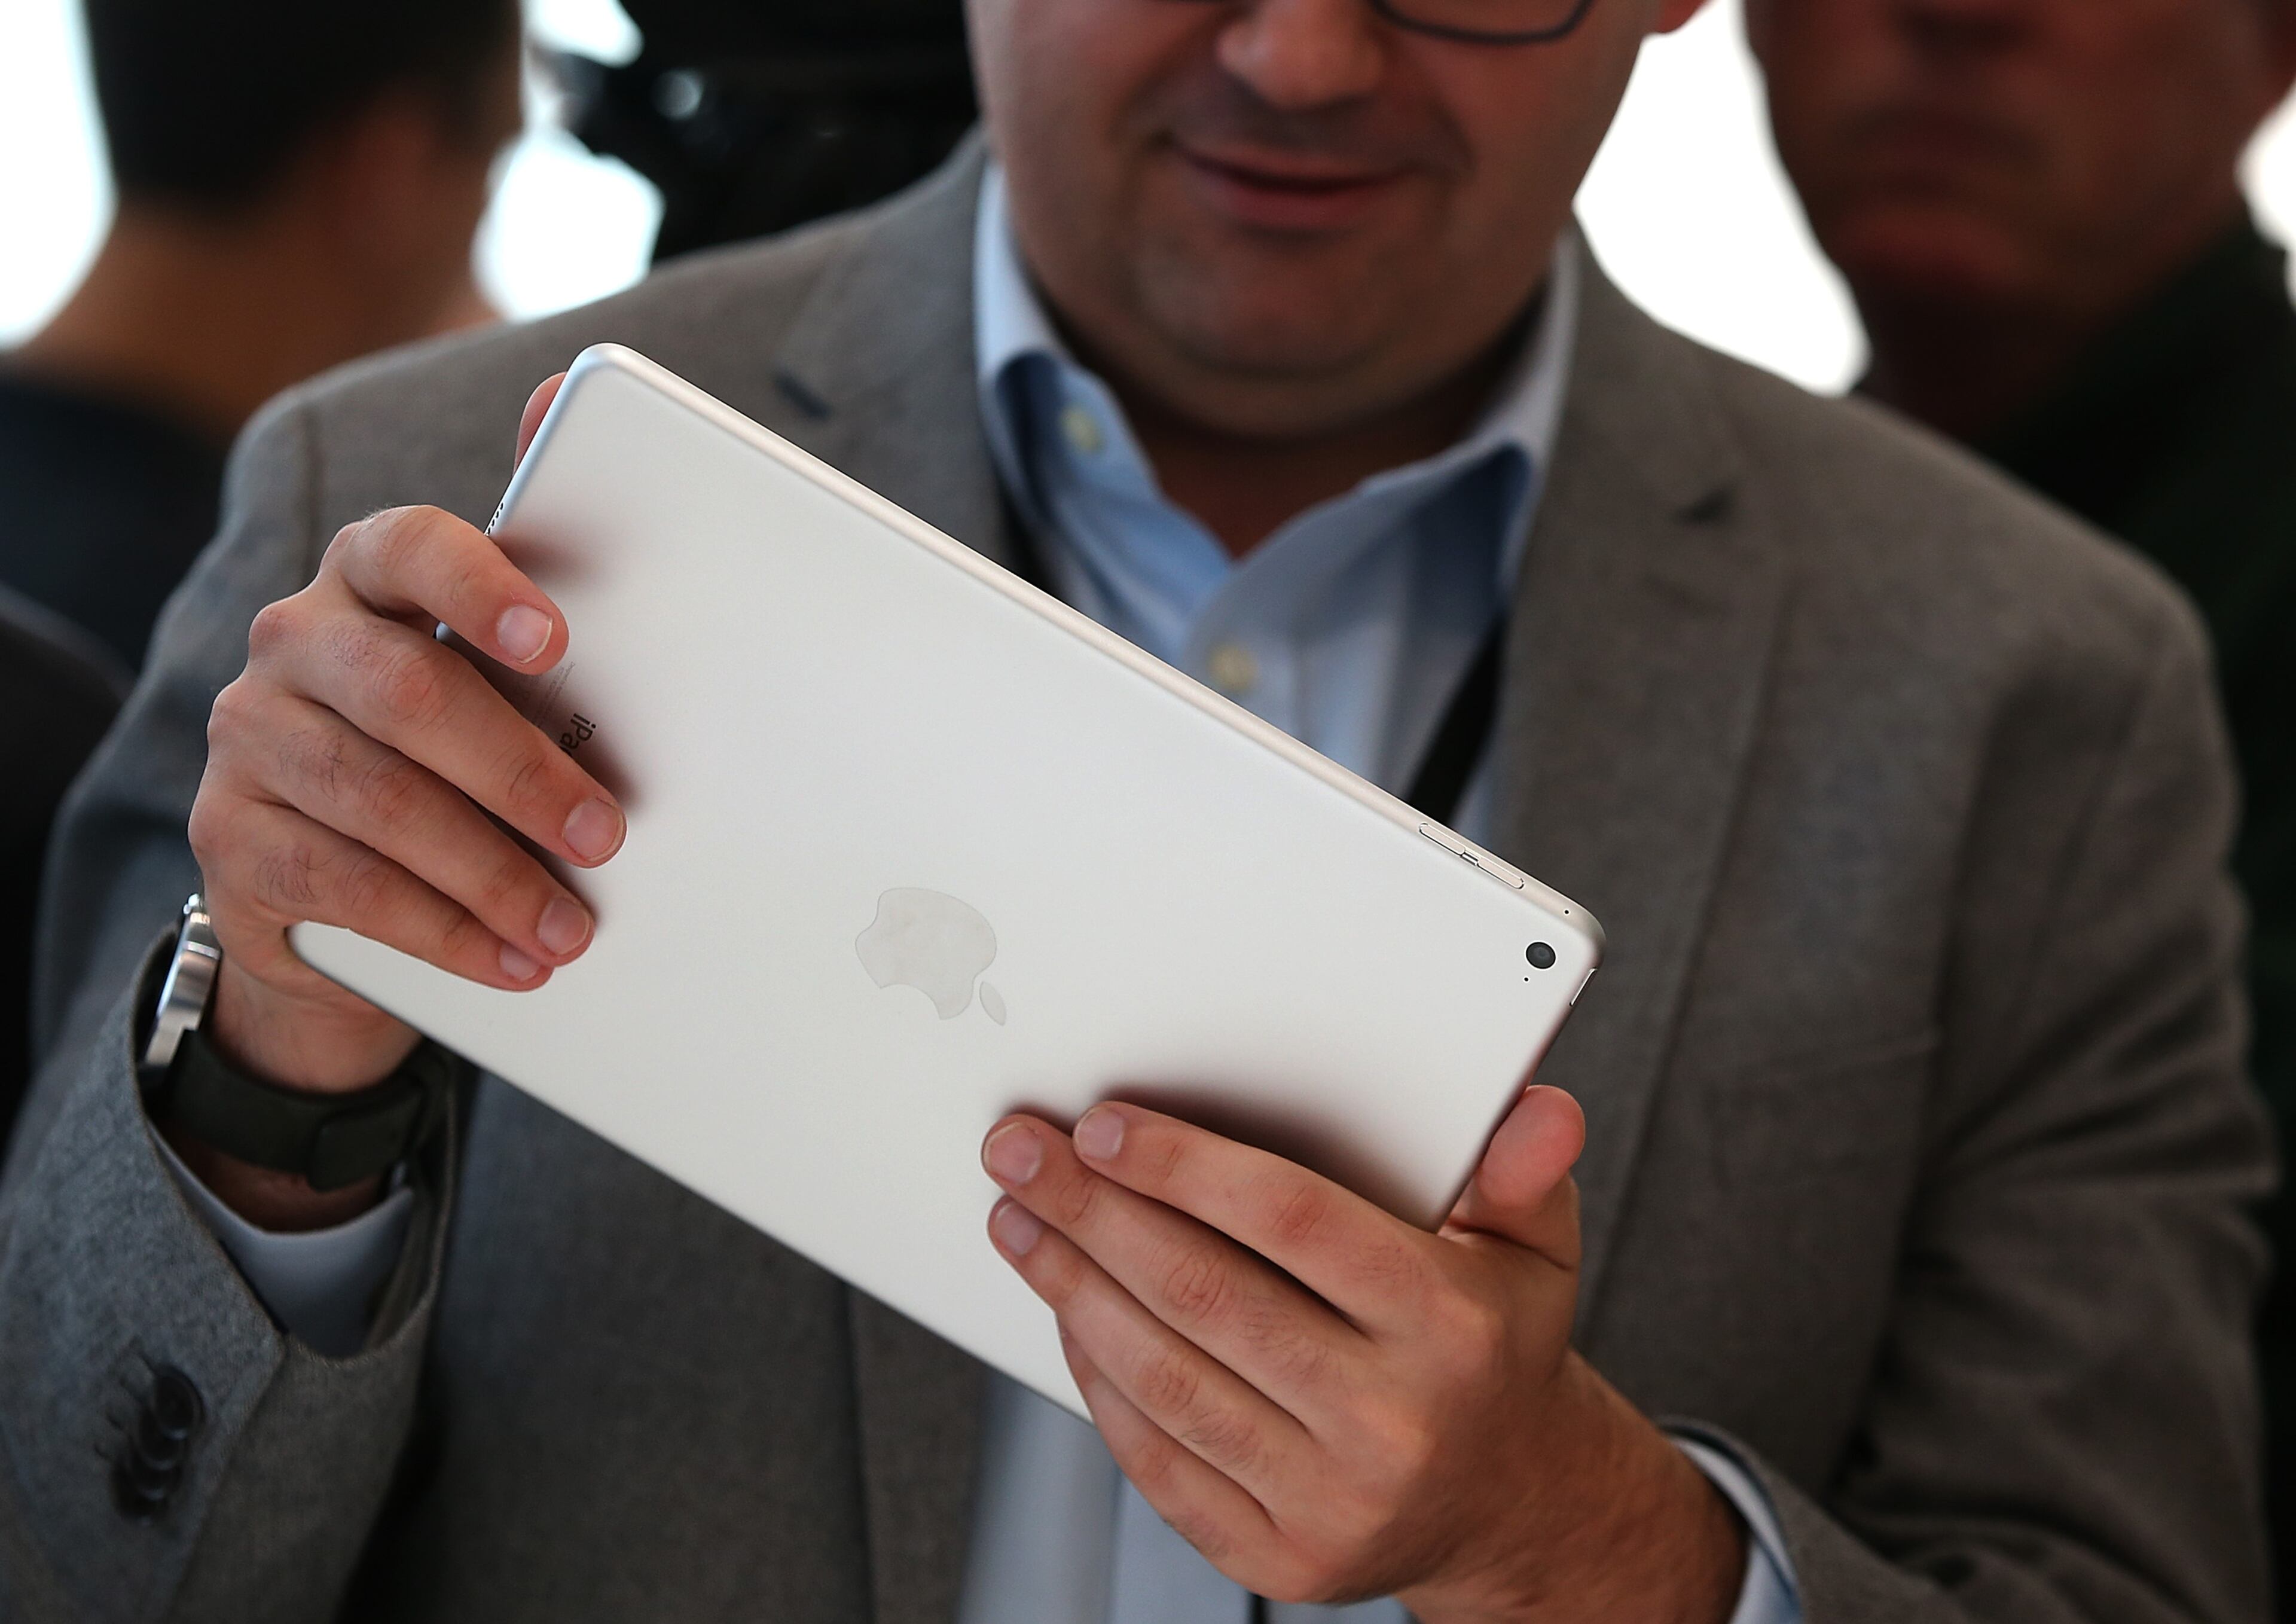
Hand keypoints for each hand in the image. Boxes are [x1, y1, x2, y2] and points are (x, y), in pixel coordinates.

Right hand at [180, 375, 620, 1224]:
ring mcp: (251, 737)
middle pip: (407, 692)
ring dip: (493, 875)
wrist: (330, 885)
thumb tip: (672, 617)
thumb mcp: (495, 700)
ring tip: (571, 928)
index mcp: (369, 579)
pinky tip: (512, 960)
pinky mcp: (230, 837)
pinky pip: (344, 884)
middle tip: (606, 834)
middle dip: (520, 772)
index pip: (412, 549)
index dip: (482, 589)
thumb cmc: (447, 760)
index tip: (555, 642)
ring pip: (380, 800)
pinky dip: (445, 930)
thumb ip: (551, 656)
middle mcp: (295, 641)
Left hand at [979, 1089, 1745, 1622]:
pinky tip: (1066, 1310)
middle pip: (1206, 1294)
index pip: (1294, 1221)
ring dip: (1071, 1287)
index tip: (1105, 1126)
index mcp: (1452, 1328)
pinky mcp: (1279, 1556)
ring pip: (1165, 1378)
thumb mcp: (1531, 1248)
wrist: (1506, 1499)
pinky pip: (1158, 1459)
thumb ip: (1521, 1169)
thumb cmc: (1493, 1345)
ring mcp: (1333, 1501)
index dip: (1185, 1166)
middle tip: (1023, 1152)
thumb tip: (1539, 1111)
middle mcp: (1393, 1421)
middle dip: (1093, 1212)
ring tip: (1021, 1221)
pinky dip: (1096, 1379)